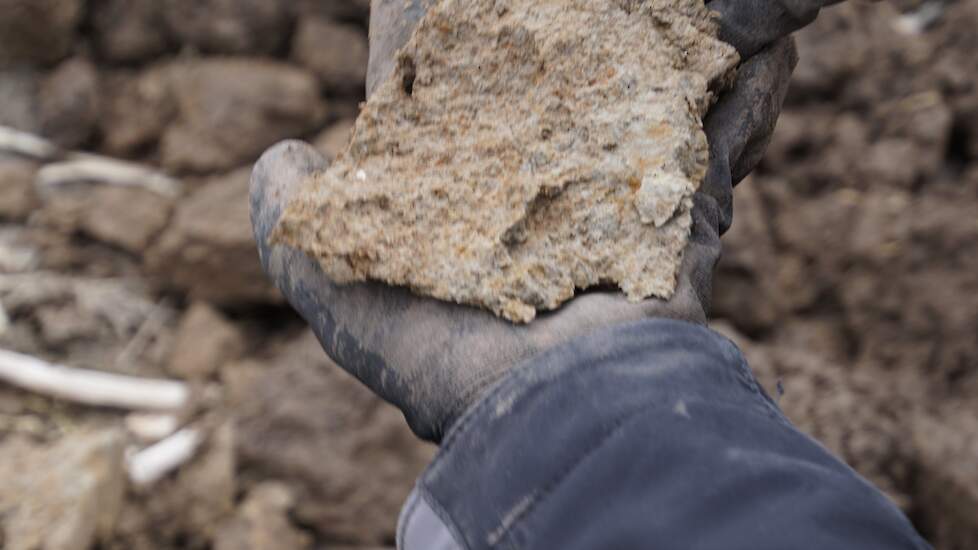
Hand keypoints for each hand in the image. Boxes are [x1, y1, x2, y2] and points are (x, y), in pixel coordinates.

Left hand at [251, 2, 798, 441]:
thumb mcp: (338, 288)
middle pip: (560, 76)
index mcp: (468, 190)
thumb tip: (282, 157)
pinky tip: (767, 33)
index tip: (442, 4)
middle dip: (569, 30)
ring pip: (645, 89)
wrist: (556, 415)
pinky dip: (750, 85)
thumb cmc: (442, 357)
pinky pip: (727, 132)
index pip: (455, 87)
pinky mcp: (687, 207)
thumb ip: (296, 224)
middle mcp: (547, 184)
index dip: (443, 41)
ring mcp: (621, 190)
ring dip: (664, 40)